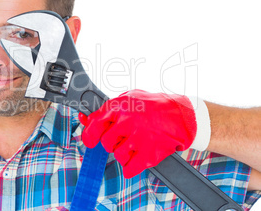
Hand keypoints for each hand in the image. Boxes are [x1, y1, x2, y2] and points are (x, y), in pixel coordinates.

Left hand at [79, 90, 196, 177]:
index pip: (95, 123)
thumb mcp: (129, 98)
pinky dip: (132, 166)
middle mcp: (127, 121)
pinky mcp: (148, 154)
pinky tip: (138, 156)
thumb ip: (108, 109)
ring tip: (136, 143)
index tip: (89, 139)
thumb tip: (86, 119)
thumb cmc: (154, 106)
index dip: (89, 133)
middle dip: (112, 142)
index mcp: (120, 105)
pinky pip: (129, 169)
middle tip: (124, 137)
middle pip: (105, 142)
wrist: (183, 116)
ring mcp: (138, 138)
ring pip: (117, 155)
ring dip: (124, 153)